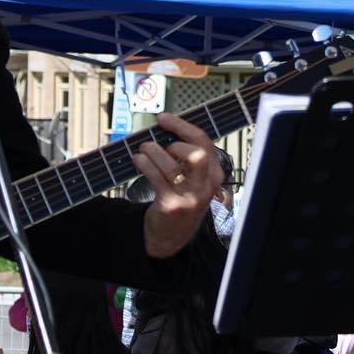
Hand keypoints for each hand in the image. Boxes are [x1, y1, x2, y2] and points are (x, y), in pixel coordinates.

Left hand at [133, 112, 222, 258]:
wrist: (171, 236)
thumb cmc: (180, 198)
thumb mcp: (193, 179)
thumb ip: (186, 157)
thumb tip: (165, 127)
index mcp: (214, 174)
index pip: (203, 142)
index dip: (181, 126)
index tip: (163, 118)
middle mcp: (205, 186)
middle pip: (197, 154)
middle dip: (175, 143)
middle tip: (159, 145)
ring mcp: (189, 197)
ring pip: (171, 165)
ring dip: (152, 152)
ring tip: (142, 151)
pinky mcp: (171, 205)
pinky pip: (156, 177)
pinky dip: (144, 164)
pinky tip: (139, 161)